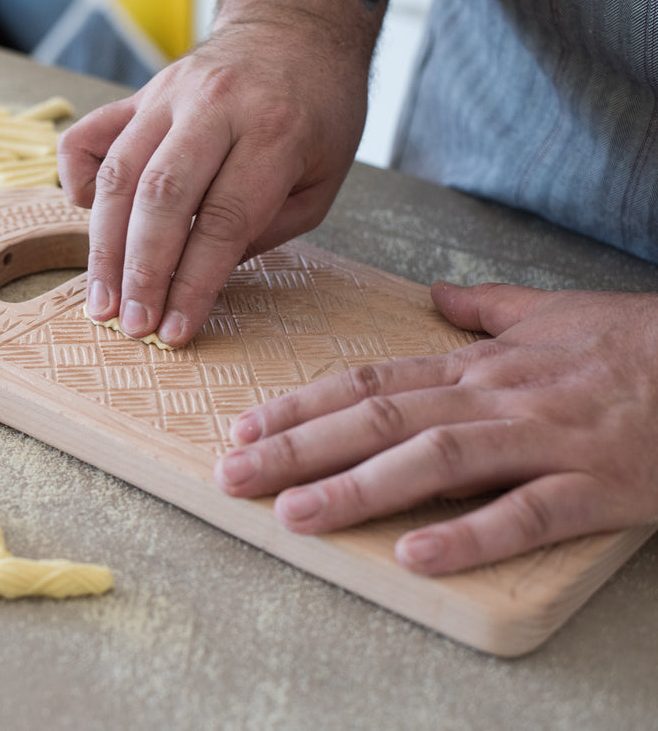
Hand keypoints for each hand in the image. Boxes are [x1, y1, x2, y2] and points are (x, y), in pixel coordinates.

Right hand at [57, 18, 367, 346]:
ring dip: (104, 246)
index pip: (224, 220)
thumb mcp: (321, 181)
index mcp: (275, 131)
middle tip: (132, 325)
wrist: (296, 26)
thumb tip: (199, 275)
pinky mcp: (138, 94)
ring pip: (119, 174)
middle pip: (163, 198)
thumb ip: (265, 230)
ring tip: (101, 300)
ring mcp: (168, 95)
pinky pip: (87, 136)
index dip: (195, 283)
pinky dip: (76, 180)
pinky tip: (85, 218)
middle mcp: (215, 107)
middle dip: (143, 272)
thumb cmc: (319, 113)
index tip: (177, 330)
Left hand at [214, 282, 657, 574]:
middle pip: (380, 417)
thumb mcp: (552, 312)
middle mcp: (495, 397)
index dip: (304, 405)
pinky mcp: (594, 486)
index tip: (248, 428)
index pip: (371, 380)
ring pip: (434, 460)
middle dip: (300, 448)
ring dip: (358, 488)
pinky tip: (415, 556)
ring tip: (294, 513)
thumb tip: (435, 296)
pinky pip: (526, 513)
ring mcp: (543, 440)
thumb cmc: (634, 345)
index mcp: (478, 365)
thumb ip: (487, 307)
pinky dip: (470, 534)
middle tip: (236, 475)